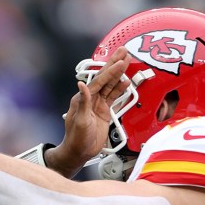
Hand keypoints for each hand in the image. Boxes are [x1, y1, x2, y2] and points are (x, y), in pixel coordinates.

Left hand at [54, 47, 130, 171]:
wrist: (79, 153)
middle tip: (124, 51)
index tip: (121, 61)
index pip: (99, 81)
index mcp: (82, 99)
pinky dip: (120, 89)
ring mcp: (98, 105)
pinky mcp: (104, 111)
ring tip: (128, 61)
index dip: (111, 71)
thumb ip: (83, 103)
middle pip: (105, 78)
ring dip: (120, 74)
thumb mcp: (80, 121)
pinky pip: (114, 97)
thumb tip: (81, 85)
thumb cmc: (76, 139)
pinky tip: (127, 82)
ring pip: (111, 85)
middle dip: (115, 64)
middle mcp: (90, 99)